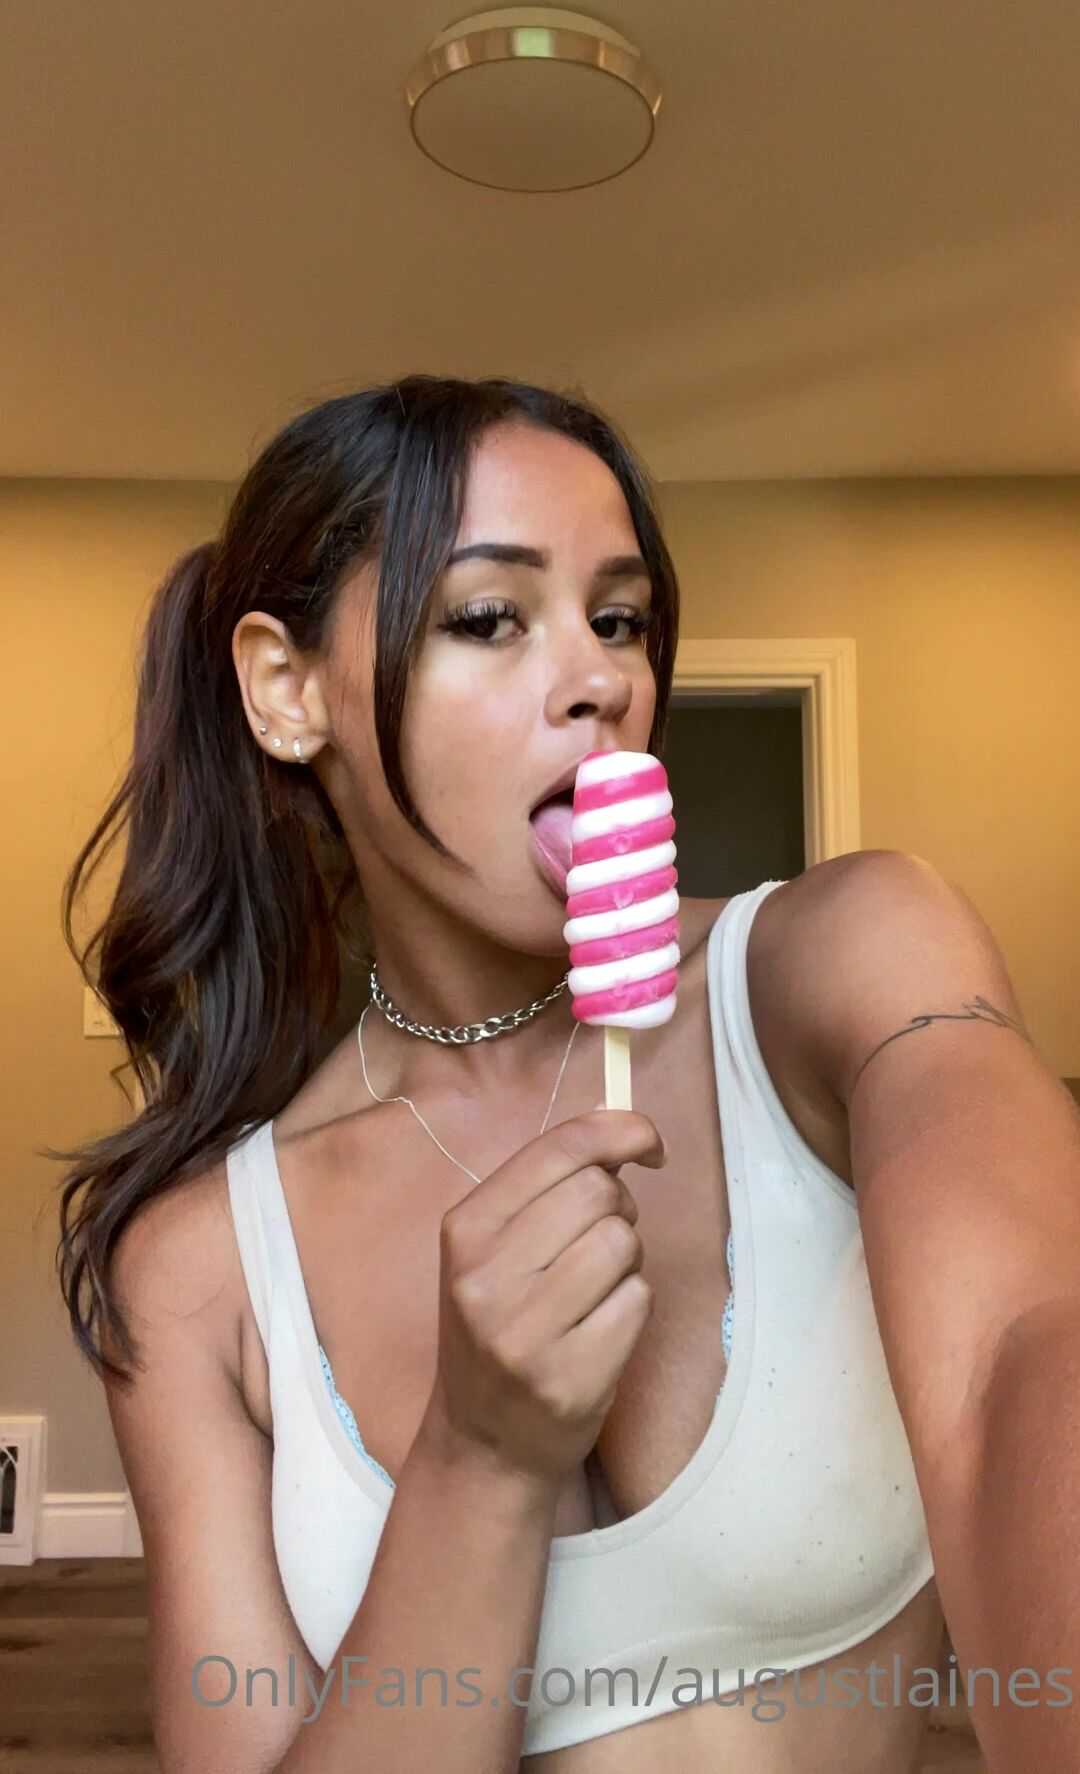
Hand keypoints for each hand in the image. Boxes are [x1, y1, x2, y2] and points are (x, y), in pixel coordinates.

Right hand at [427, 1108, 665, 1483]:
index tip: (647, 1144)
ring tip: (597, 1290)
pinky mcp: (570, 1378)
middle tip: (602, 1240)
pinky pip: (639, 1300)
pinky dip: (634, 1306)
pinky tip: (601, 1330)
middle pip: (599, 1192)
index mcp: (465, 1229)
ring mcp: (525, 1333)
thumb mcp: (494, 1250)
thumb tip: (621, 1119)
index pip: (559, 1149)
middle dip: (619, 1207)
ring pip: (623, 1243)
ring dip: (628, 1260)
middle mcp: (486, 1278)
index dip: (621, 1130)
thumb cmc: (499, 1329)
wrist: (482, 1445)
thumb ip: (547, 1185)